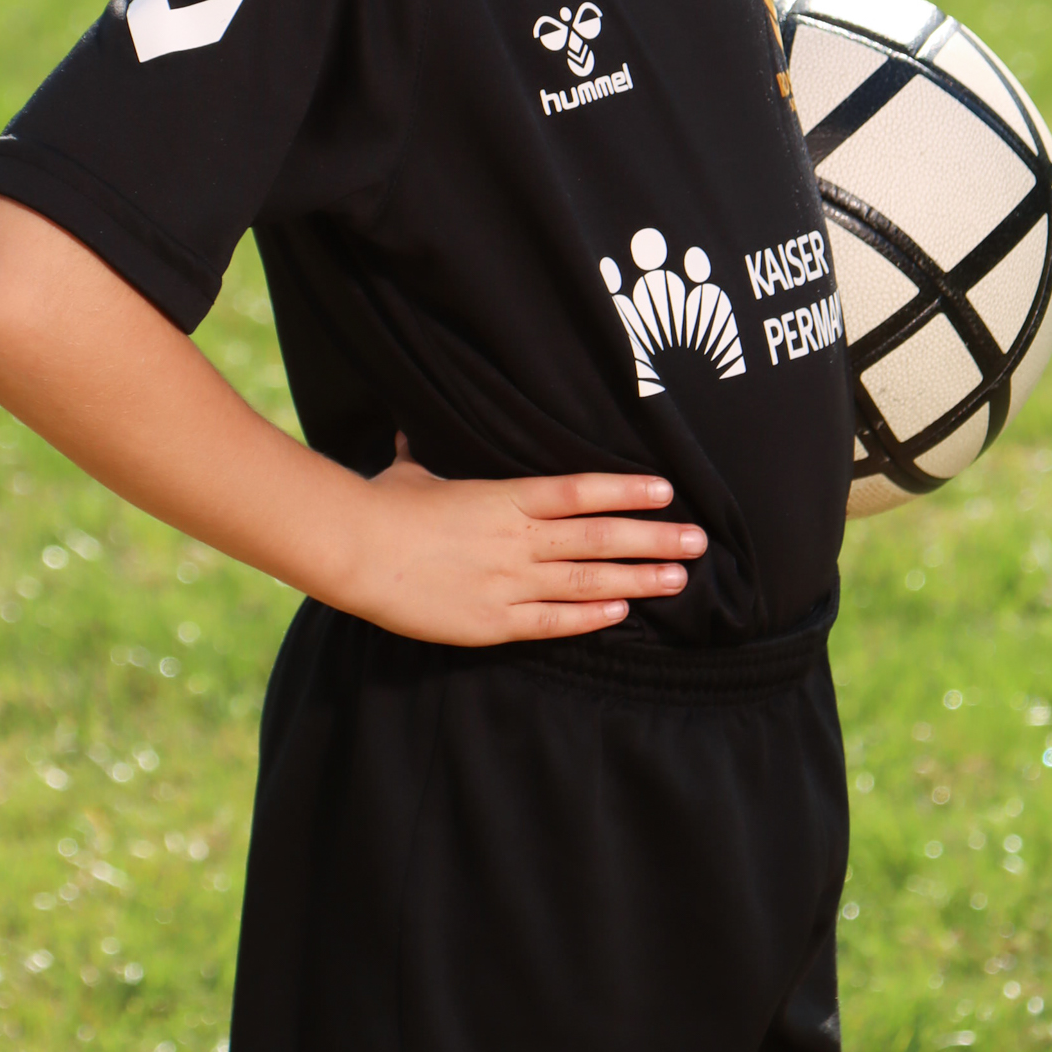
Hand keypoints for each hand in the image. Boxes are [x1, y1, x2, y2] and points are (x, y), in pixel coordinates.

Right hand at [331, 435, 706, 646]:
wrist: (354, 551)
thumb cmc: (382, 505)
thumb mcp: (410, 472)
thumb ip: (423, 457)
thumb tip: (409, 431)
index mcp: (504, 497)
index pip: (580, 490)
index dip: (626, 491)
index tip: (665, 491)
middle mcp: (516, 539)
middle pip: (598, 538)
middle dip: (653, 539)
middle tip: (697, 541)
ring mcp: (507, 582)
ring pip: (585, 581)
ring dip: (636, 580)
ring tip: (677, 578)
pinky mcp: (491, 620)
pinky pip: (551, 621)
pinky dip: (588, 617)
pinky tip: (620, 613)